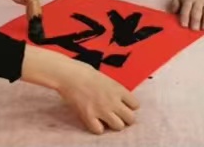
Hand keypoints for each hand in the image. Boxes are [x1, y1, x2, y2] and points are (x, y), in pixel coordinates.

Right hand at [21, 45, 138, 133]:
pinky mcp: (89, 116)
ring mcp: (102, 110)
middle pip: (130, 119)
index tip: (123, 105)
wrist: (68, 74)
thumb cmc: (84, 71)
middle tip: (117, 115)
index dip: (129, 106)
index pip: (135, 105)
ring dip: (113, 124)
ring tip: (106, 119)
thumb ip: (114, 89)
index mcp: (118, 89)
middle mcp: (113, 101)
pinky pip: (99, 130)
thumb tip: (118, 98)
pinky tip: (93, 121)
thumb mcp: (105, 78)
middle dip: (125, 118)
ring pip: (118, 127)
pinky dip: (97, 127)